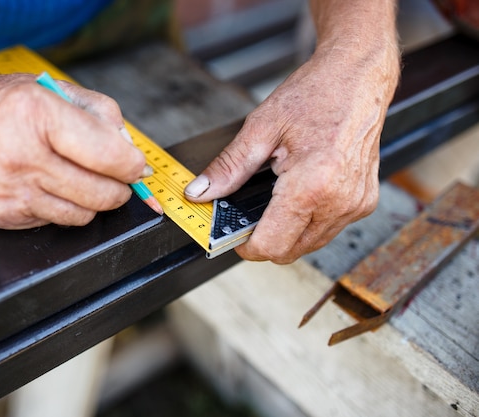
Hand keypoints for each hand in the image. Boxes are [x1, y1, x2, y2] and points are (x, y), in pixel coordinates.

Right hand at [0, 74, 146, 228]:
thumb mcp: (53, 89)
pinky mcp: (2, 217)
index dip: (132, 166)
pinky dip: (62, 206)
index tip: (135, 166)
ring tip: (75, 177)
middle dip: (119, 188)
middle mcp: (21, 158)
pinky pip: (55, 222)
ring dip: (91, 200)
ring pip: (83, 216)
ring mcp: (10, 194)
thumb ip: (102, 116)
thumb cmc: (1, 106)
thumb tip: (133, 157)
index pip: (109, 157)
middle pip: (102, 195)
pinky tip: (45, 185)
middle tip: (113, 176)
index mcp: (37, 116)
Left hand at [185, 44, 398, 262]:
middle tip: (253, 210)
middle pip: (290, 252)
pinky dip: (309, 220)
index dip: (246, 245)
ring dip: (288, 231)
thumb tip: (200, 193)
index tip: (234, 233)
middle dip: (266, 239)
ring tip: (282, 192)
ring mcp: (355, 205)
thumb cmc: (316, 94)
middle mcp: (339, 201)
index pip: (271, 245)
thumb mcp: (261, 128)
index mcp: (312, 185)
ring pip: (309, 244)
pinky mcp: (364, 203)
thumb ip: (228, 168)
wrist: (357, 76)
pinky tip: (303, 191)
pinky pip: (328, 229)